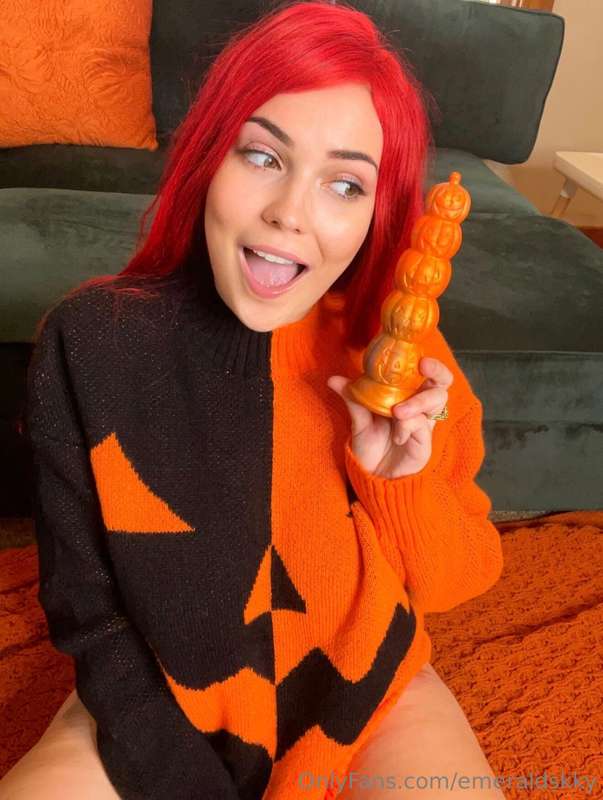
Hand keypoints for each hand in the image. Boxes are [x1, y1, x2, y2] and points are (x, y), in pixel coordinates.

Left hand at [327, 357, 453, 478]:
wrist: (371, 478)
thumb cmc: (369, 448)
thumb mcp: (358, 421)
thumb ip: (352, 399)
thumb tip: (333, 379)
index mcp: (407, 398)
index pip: (427, 374)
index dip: (430, 364)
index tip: (420, 357)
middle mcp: (420, 409)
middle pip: (442, 384)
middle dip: (437, 372)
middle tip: (423, 367)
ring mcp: (424, 426)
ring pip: (437, 401)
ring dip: (418, 401)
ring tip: (397, 411)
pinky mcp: (424, 444)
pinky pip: (422, 427)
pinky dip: (408, 426)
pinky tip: (396, 436)